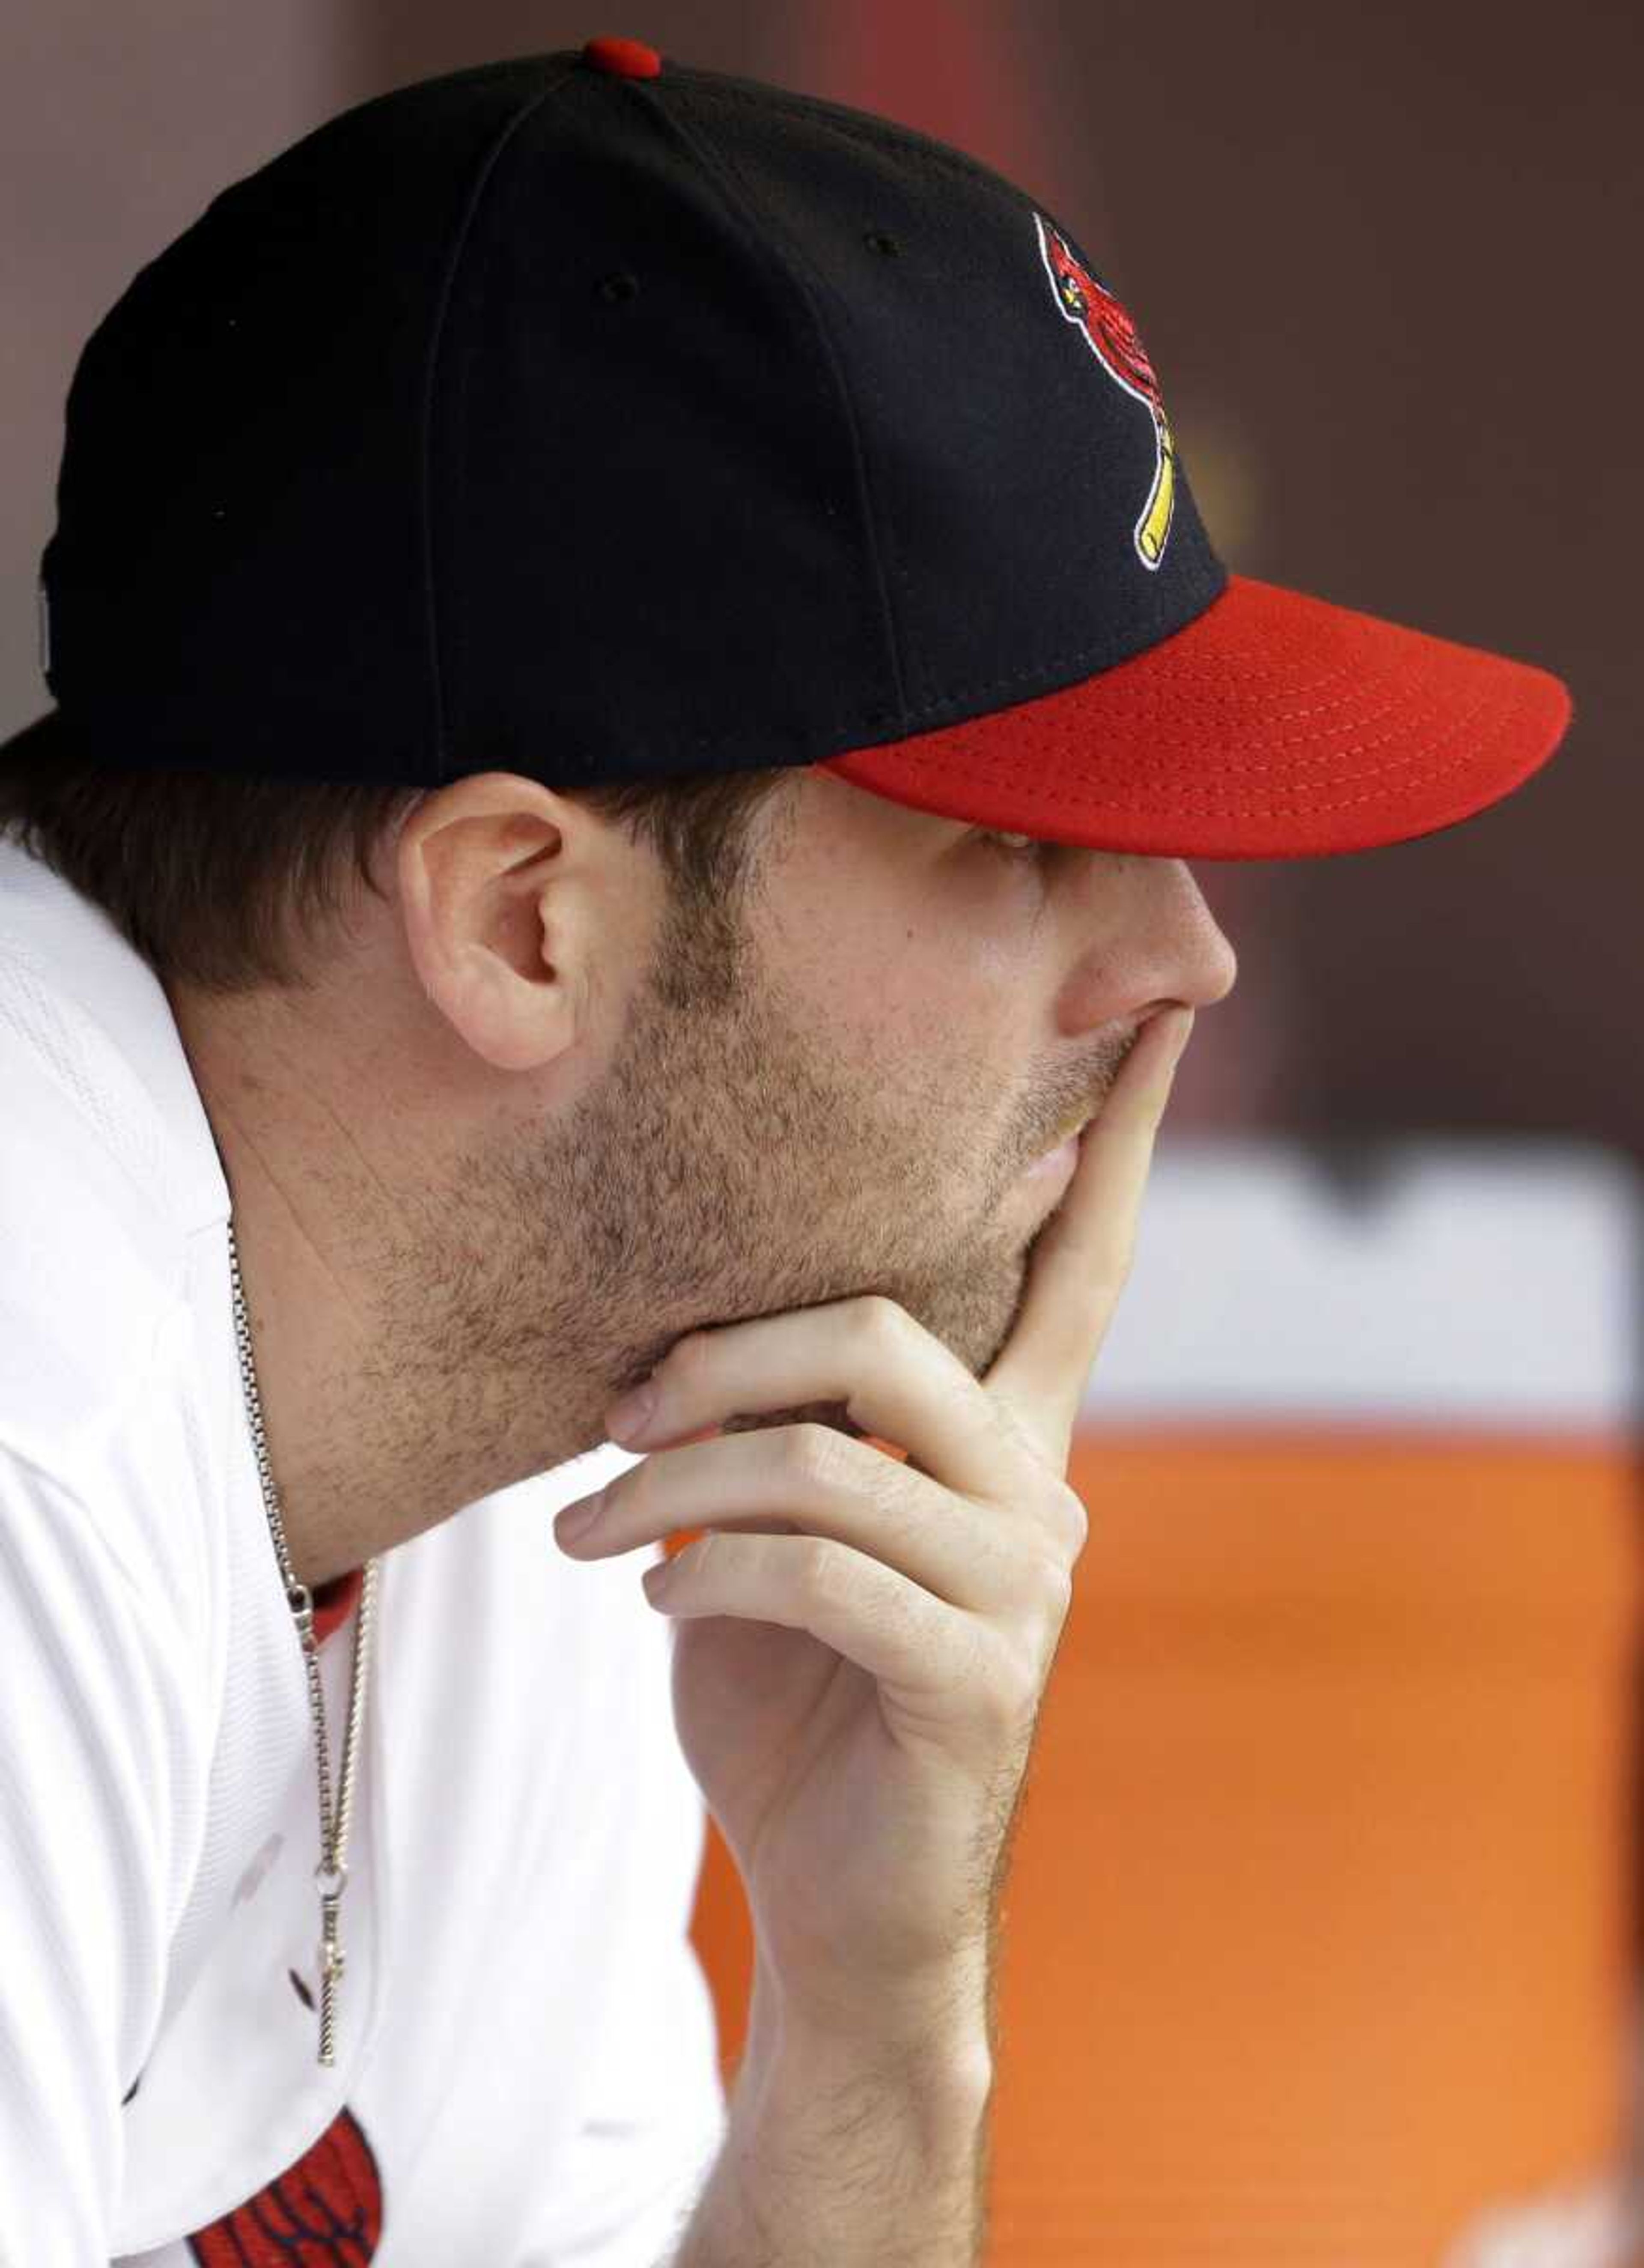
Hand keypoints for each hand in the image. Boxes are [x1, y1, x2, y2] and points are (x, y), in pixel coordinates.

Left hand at [554, 1007, 1195, 2043]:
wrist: (839, 1894)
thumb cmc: (801, 1689)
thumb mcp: (790, 1527)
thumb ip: (790, 1419)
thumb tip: (693, 1325)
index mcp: (1009, 1434)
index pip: (1083, 1261)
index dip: (1126, 1138)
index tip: (1166, 1009)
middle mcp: (1037, 1492)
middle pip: (886, 1332)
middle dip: (722, 1355)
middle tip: (613, 1413)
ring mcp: (1018, 1590)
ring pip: (826, 1460)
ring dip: (672, 1486)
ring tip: (587, 1529)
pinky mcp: (972, 1684)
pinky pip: (818, 1580)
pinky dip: (707, 1577)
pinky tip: (652, 1604)